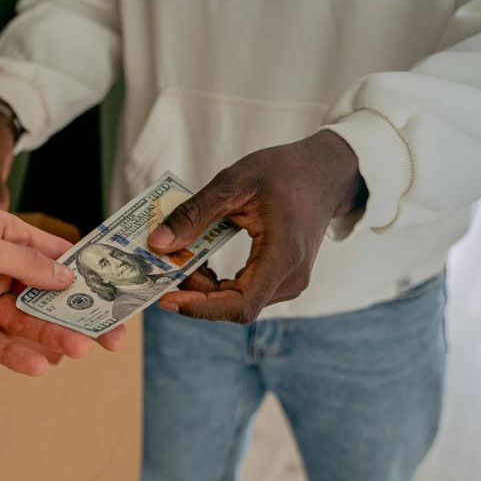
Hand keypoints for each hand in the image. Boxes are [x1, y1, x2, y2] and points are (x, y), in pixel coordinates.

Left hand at [0, 207, 126, 375]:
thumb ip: (27, 262)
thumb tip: (67, 277)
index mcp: (3, 234)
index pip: (52, 254)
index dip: (83, 275)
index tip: (113, 295)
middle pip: (44, 295)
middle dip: (75, 316)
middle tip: (108, 339)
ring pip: (23, 321)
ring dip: (50, 337)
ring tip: (76, 351)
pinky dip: (15, 354)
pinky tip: (38, 366)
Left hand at [146, 131, 366, 323]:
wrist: (324, 173)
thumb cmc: (283, 172)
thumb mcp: (233, 183)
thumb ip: (194, 214)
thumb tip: (157, 244)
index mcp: (283, 256)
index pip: (241, 304)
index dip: (202, 308)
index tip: (168, 298)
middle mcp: (291, 278)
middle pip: (234, 305)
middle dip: (195, 291)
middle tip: (164, 266)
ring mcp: (290, 282)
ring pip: (237, 301)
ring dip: (204, 287)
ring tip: (180, 256)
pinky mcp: (283, 279)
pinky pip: (244, 292)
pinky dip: (217, 283)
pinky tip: (199, 259)